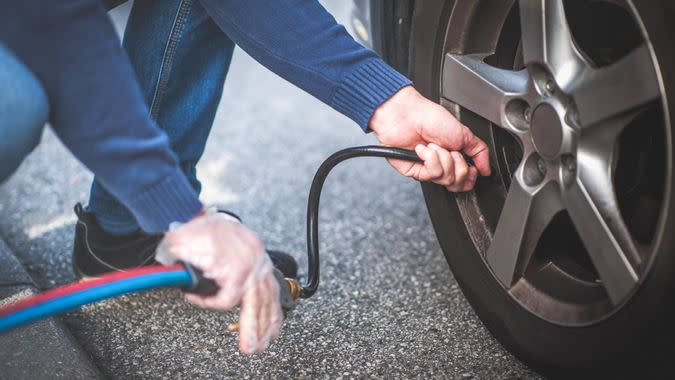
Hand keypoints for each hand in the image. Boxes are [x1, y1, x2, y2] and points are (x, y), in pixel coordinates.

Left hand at [155, 210, 281, 353]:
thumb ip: (180, 267)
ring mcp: (261, 264)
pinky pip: (273, 289)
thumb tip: (183, 283)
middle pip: (254, 304)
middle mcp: (253, 264)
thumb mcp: (179, 246)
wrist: (209, 215)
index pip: (227, 299)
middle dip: (252, 329)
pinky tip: (274, 325)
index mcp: (234, 262)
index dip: (208, 304)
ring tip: (263, 343)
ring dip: (266, 323)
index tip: (193, 298)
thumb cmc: (195, 230)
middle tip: (249, 348)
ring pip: (268, 299)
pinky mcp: (264, 264)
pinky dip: (275, 309)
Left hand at [368, 86, 490, 191]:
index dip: (470, 177)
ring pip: (446, 179)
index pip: (465, 181)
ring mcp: (427, 170)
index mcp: (453, 158)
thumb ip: (480, 152)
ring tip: (434, 145)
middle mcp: (441, 166)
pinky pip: (432, 174)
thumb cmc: (431, 118)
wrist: (409, 115)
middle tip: (451, 151)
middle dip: (459, 165)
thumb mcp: (464, 133)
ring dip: (444, 158)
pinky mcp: (415, 172)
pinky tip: (423, 149)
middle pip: (457, 184)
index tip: (472, 168)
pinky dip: (431, 158)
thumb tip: (487, 169)